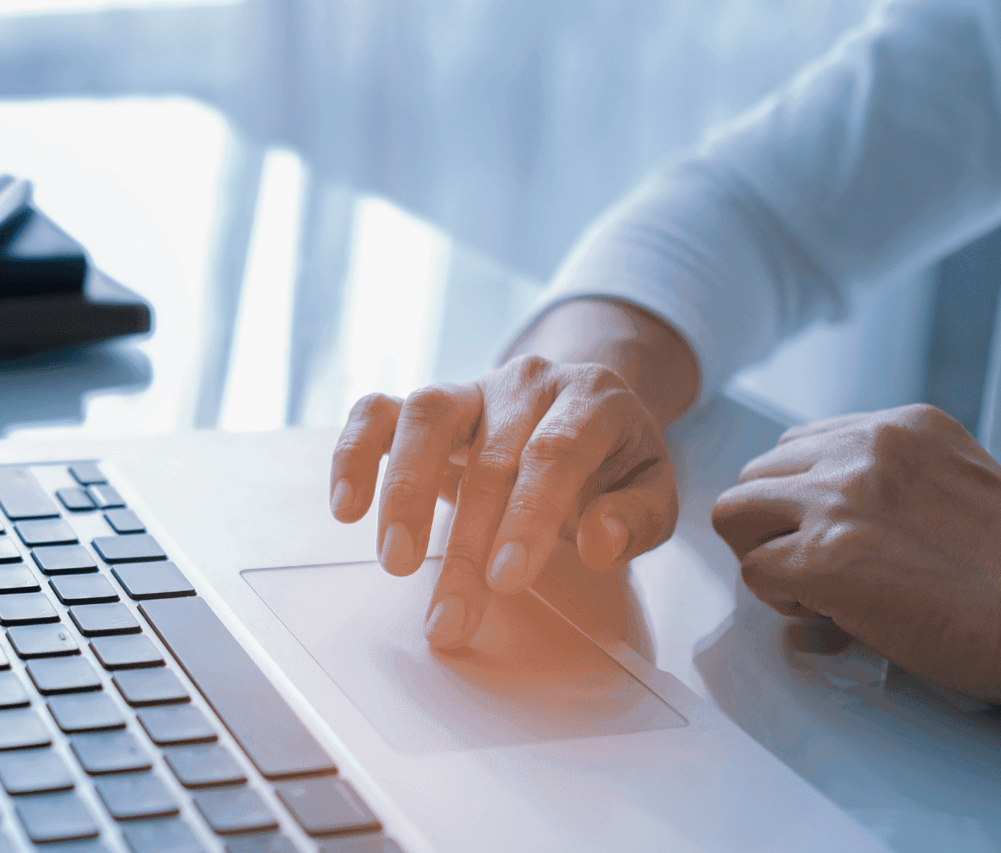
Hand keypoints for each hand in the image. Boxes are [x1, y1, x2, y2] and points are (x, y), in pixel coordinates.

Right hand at [329, 355, 680, 648]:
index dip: (529, 515)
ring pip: (426, 417)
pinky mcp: (429, 404)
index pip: (555, 453)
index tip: (507, 579)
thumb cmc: (613, 458)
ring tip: (396, 561)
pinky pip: (378, 412)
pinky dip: (353, 454)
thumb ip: (637, 516)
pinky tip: (346, 507)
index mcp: (592, 400)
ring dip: (404, 492)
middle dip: (466, 545)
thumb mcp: (653, 486)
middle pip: (491, 458)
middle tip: (450, 616)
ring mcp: (472, 387)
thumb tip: (600, 542)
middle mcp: (527, 384)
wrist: (581, 402)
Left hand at [711, 404, 1000, 711]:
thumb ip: (889, 484)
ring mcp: (841, 500)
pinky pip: (753, 572)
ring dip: (763, 554)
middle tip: (814, 567)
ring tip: (813, 589)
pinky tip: (827, 614)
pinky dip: (778, 600)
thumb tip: (818, 520)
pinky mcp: (825, 558)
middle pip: (757, 474)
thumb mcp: (955, 485)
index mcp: (901, 426)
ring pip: (734, 513)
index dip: (801, 498)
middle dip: (772, 525)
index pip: (799, 444)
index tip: (830, 533)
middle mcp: (864, 449)